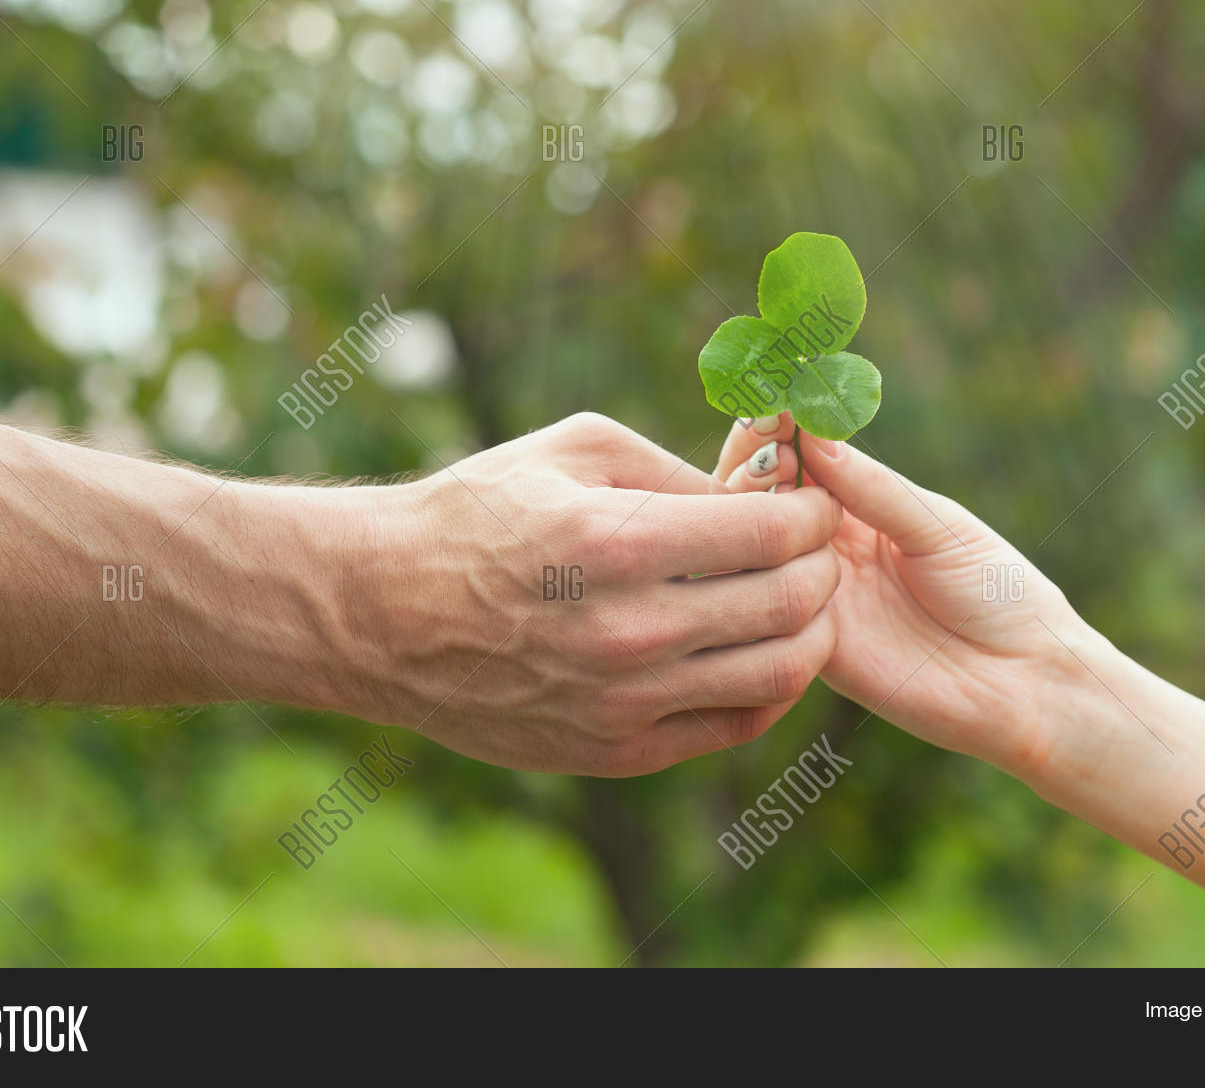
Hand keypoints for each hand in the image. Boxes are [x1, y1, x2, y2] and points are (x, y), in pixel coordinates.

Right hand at [334, 414, 841, 776]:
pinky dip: (770, 685)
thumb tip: (760, 496)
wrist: (382, 612)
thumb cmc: (478, 512)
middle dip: (822, 564)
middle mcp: (628, 632)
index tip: (811, 501)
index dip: (813, 512)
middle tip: (813, 544)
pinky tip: (760, 647)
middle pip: (791, 605)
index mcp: (616, 543)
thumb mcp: (574, 451)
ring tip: (797, 595)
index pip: (773, 534)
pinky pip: (734, 725)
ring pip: (779, 673)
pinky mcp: (615, 752)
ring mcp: (624, 703)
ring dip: (810, 628)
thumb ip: (677, 471)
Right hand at [715, 418, 1088, 780]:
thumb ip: (871, 485)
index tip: (773, 407)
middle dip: (752, 466)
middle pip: (754, 499)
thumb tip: (809, 426)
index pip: (793, 456)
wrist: (1028, 681)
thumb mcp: (936, 525)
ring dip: (749, 516)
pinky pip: (764, 612)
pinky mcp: (810, 649)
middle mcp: (824, 547)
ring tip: (776, 492)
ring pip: (749, 551)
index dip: (775, 429)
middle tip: (772, 452)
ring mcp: (813, 596)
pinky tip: (777, 559)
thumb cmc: (997, 590)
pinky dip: (758, 579)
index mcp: (856, 504)